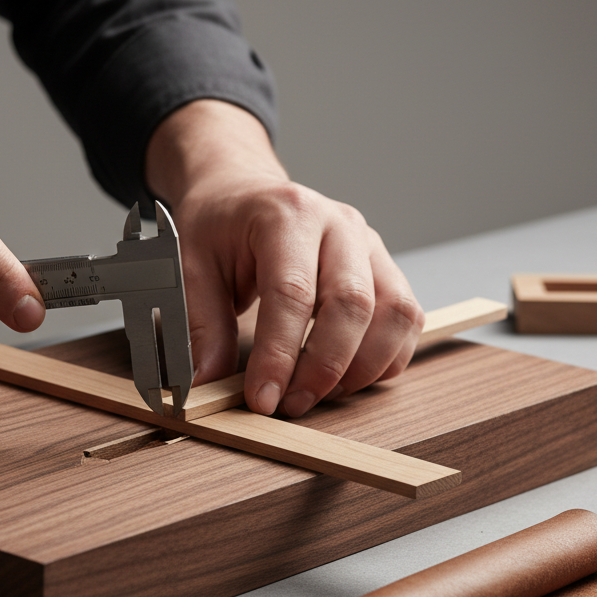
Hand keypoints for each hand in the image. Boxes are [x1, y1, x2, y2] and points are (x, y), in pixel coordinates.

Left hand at [147, 100, 423, 416]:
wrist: (243, 192)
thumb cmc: (220, 228)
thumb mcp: (190, 267)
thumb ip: (202, 325)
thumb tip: (208, 383)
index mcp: (285, 214)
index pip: (292, 292)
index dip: (279, 354)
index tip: (263, 398)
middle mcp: (338, 224)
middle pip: (352, 303)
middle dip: (324, 367)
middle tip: (291, 404)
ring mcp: (369, 244)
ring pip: (394, 313)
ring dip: (362, 367)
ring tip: (320, 394)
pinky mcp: (385, 268)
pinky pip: (407, 319)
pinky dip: (387, 358)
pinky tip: (349, 377)